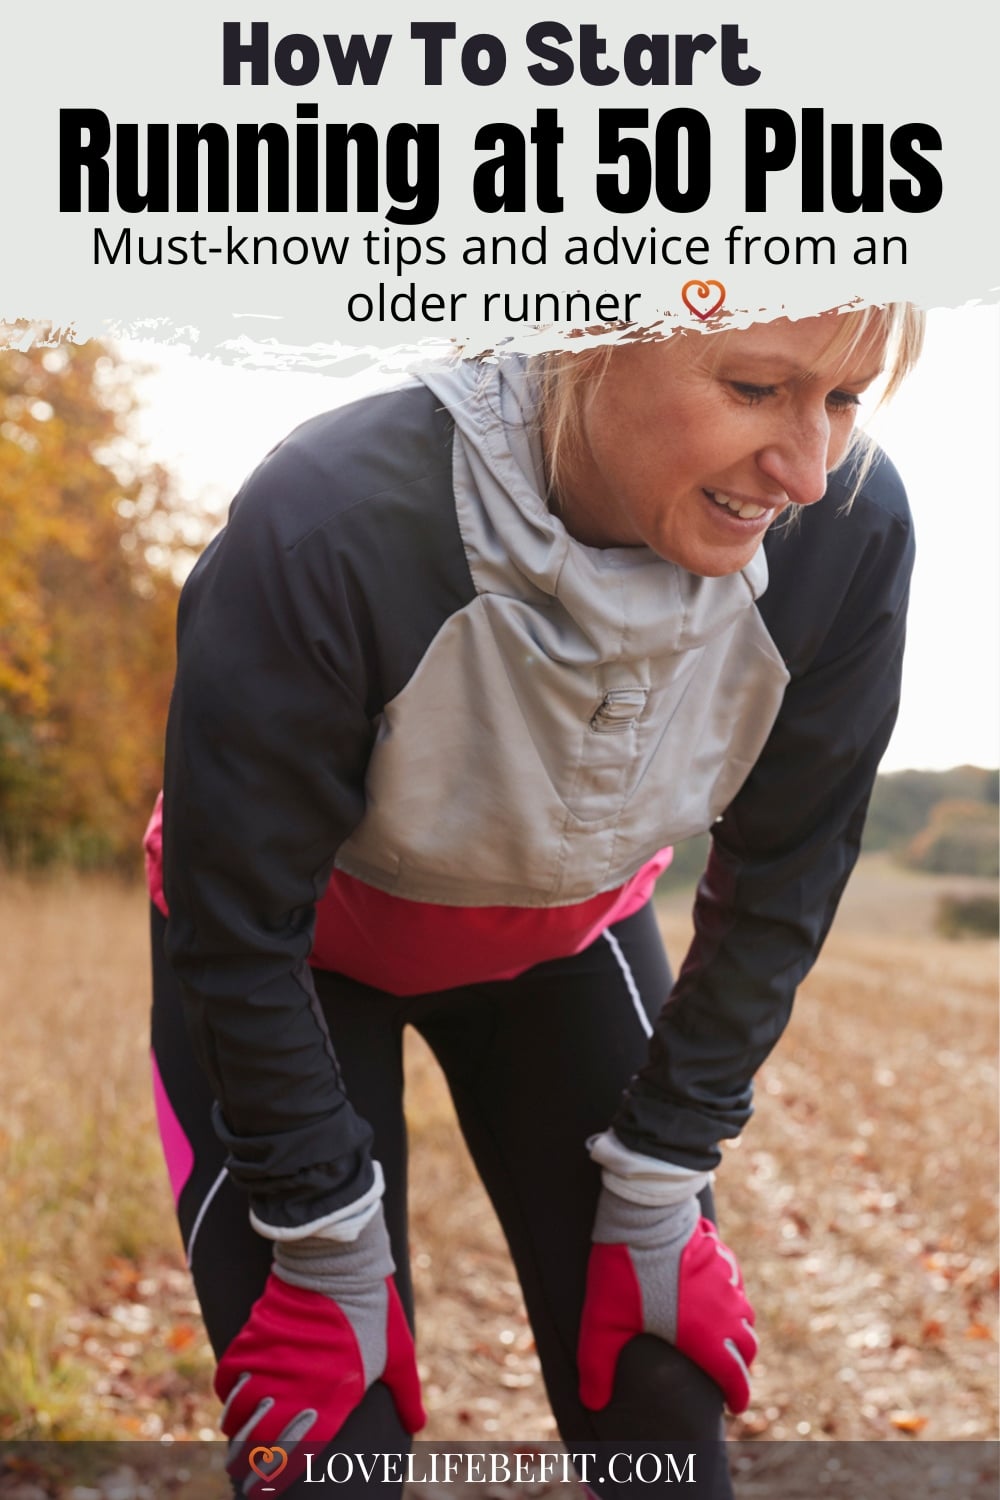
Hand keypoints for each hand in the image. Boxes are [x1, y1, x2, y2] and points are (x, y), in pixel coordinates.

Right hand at [215, 1211, 424, 1495]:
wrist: (341, 1261)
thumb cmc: (374, 1309)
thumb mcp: (398, 1355)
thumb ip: (407, 1394)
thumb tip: (419, 1425)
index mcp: (333, 1400)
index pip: (298, 1456)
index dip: (275, 1481)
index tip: (261, 1495)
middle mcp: (297, 1390)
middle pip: (260, 1442)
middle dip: (246, 1465)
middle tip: (240, 1475)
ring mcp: (271, 1365)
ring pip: (239, 1413)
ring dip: (234, 1433)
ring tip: (233, 1444)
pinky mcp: (254, 1339)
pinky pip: (230, 1377)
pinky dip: (226, 1393)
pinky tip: (230, 1401)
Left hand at [578, 1182, 756, 1414]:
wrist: (643, 1213)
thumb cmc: (625, 1270)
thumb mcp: (603, 1323)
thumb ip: (598, 1367)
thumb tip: (593, 1402)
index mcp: (704, 1335)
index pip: (733, 1376)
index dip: (738, 1396)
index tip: (735, 1408)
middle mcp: (724, 1311)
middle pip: (747, 1347)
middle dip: (740, 1365)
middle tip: (729, 1374)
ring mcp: (726, 1280)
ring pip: (746, 1314)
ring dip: (740, 1330)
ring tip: (724, 1337)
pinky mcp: (721, 1255)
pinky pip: (736, 1282)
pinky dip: (733, 1295)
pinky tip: (718, 1292)